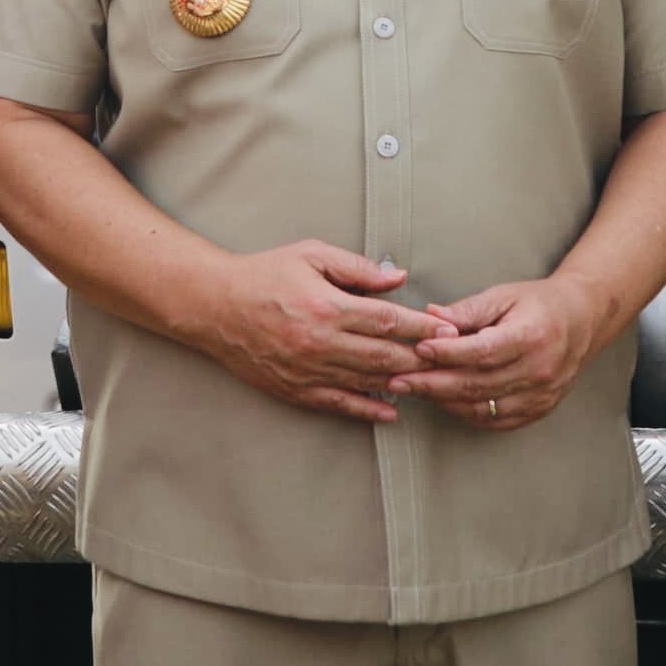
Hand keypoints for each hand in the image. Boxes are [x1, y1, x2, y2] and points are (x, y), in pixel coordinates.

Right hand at [203, 242, 452, 421]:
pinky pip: (340, 404)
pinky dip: (368, 409)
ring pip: (367, 381)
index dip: (423, 327)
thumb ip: (357, 268)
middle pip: (385, 355)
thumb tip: (397, 278)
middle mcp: (320, 342)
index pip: (389, 320)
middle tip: (450, 358)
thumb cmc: (265, 275)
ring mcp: (308, 370)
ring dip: (402, 382)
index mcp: (327, 306)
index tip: (448, 330)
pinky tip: (390, 410)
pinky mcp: (296, 389)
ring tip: (429, 379)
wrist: (215, 307)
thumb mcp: (311, 255)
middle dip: (422, 357)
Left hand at [392, 275, 608, 431]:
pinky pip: (496, 419)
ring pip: (483, 406)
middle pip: (477, 384)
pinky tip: (445, 401)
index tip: (419, 350)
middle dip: (434, 383)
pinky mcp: (539, 409)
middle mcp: (539, 369)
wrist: (582, 321)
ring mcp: (541, 394)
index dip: (447, 353)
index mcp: (532, 336)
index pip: (482, 352)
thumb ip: (467, 310)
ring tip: (416, 390)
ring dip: (445, 401)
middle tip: (400, 380)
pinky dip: (466, 412)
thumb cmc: (540, 304)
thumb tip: (430, 317)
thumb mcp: (504, 296)